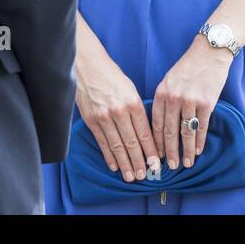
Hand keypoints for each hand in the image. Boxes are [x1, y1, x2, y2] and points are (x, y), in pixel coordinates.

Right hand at [75, 44, 159, 182]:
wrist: (87, 66)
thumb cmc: (111, 76)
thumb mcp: (130, 89)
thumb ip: (137, 110)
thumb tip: (145, 133)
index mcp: (133, 103)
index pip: (145, 133)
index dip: (151, 151)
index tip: (157, 163)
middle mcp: (119, 111)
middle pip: (132, 143)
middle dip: (139, 162)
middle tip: (144, 175)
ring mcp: (104, 117)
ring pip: (117, 146)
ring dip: (125, 163)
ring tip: (130, 176)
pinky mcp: (91, 120)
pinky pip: (102, 142)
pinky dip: (109, 156)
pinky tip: (114, 165)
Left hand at [152, 35, 232, 169]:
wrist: (209, 53)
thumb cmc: (187, 67)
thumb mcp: (168, 80)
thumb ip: (164, 100)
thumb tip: (160, 125)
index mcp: (161, 92)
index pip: (155, 123)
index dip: (155, 142)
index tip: (156, 155)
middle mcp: (174, 98)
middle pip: (169, 131)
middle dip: (169, 152)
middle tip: (169, 167)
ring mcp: (190, 101)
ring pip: (186, 132)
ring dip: (186, 151)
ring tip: (185, 163)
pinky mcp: (207, 103)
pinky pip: (202, 127)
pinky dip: (200, 141)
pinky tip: (198, 150)